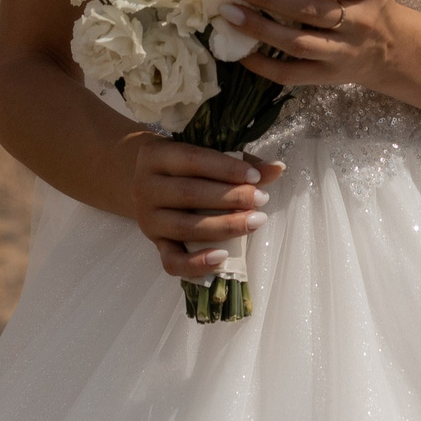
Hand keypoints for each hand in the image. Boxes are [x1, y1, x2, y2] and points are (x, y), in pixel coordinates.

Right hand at [129, 137, 282, 279]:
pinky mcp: (155, 245)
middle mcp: (145, 187)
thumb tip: (277, 168)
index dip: (227, 169)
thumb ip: (238, 163)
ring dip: (224, 226)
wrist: (144, 182)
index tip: (256, 177)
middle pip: (190, 194)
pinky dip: (197, 263)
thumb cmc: (183, 167)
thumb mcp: (203, 156)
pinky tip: (222, 256)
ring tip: (255, 221)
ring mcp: (148, 220)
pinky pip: (172, 261)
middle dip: (230, 198)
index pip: (194, 161)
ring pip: (185, 227)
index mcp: (156, 156)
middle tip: (261, 199)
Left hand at [216, 0, 400, 89]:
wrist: (391, 47)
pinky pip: (293, 75)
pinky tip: (242, 53)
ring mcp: (342, 52)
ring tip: (230, 14)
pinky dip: (265, 67)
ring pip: (298, 45)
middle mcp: (359, 22)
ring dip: (261, 30)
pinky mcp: (327, 75)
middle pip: (311, 12)